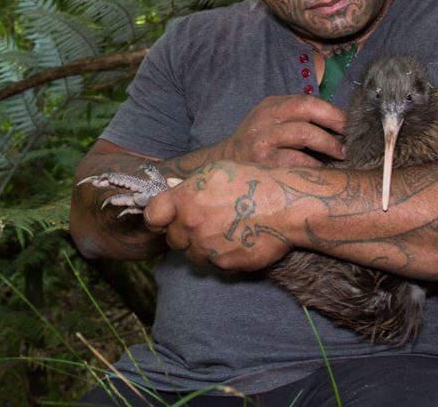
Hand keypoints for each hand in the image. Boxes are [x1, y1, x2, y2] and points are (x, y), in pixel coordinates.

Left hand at [144, 161, 292, 270]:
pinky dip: (223, 256)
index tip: (164, 220)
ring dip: (203, 247)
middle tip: (204, 224)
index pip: (153, 215)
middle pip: (173, 239)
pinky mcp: (224, 264)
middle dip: (184, 233)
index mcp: (185, 199)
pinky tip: (238, 241)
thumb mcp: (215, 172)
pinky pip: (215, 264)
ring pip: (193, 254)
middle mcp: (191, 225)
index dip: (158, 219)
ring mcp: (207, 247)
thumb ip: (189, 186)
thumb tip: (172, 190)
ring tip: (224, 233)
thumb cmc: (252, 182)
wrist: (284, 205)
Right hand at [216, 95, 346, 167]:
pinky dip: (313, 165)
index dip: (331, 111)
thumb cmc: (257, 146)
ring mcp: (261, 139)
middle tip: (350, 138)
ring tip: (340, 155)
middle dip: (334, 122)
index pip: (306, 100)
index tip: (349, 123)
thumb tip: (338, 125)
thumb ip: (297, 119)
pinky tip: (321, 170)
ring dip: (328, 144)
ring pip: (303, 133)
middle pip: (306, 110)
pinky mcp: (261, 161)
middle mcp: (265, 117)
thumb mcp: (271, 123)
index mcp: (271, 105)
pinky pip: (296, 161)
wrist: (224, 166)